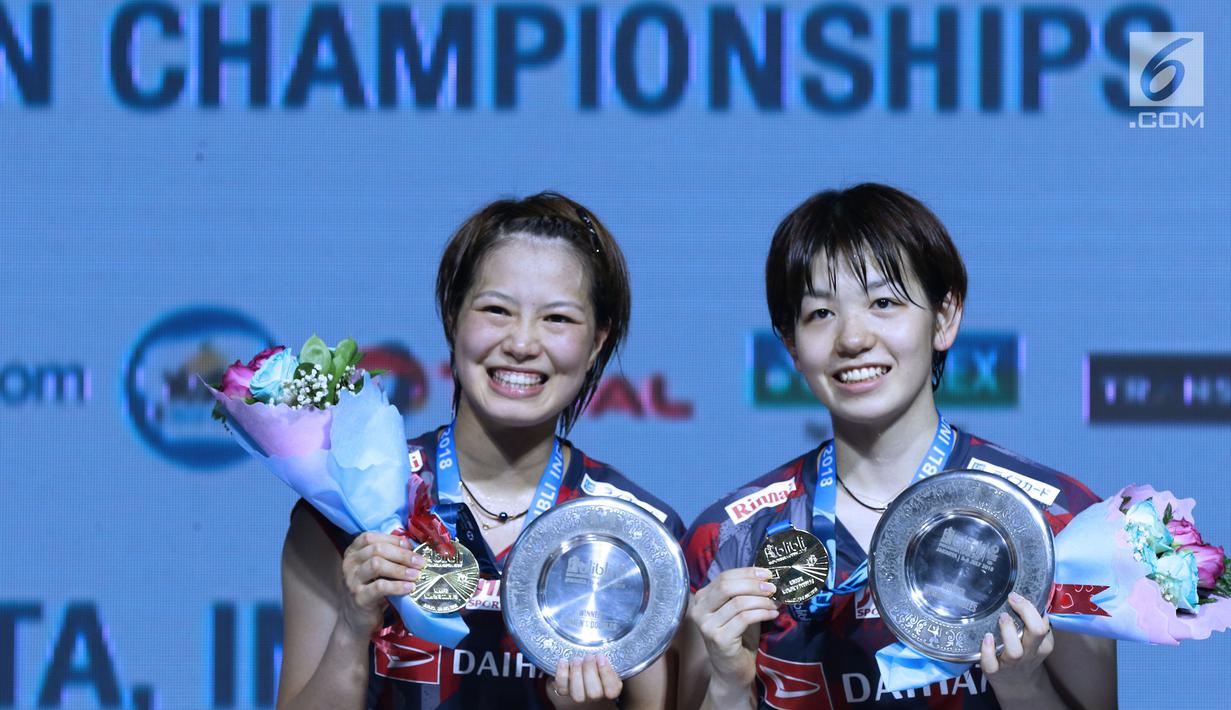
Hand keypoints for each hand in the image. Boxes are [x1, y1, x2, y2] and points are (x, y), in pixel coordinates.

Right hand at [338, 532, 425, 636]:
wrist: (356, 620)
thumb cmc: (371, 591)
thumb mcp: (377, 571)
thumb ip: (388, 557)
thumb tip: (411, 546)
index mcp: (353, 552)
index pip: (371, 537)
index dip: (393, 540)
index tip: (410, 547)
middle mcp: (349, 563)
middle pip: (377, 549)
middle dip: (402, 554)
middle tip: (420, 562)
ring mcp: (352, 580)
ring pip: (376, 565)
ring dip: (400, 569)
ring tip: (416, 575)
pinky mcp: (359, 597)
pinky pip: (380, 587)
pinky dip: (397, 586)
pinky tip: (409, 587)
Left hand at [548, 655, 620, 706]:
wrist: (581, 662)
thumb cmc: (597, 659)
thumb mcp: (607, 658)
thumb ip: (607, 658)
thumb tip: (610, 650)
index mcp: (610, 687)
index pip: (612, 690)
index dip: (607, 675)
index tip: (602, 658)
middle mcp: (595, 695)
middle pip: (594, 693)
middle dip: (590, 672)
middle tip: (588, 657)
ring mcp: (580, 695)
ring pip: (578, 695)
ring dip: (576, 674)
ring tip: (577, 659)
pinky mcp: (565, 691)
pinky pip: (562, 688)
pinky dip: (562, 674)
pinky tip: (563, 661)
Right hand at [688, 567, 778, 687]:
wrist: (731, 671)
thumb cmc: (738, 638)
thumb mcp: (739, 610)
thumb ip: (745, 593)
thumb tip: (766, 576)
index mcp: (702, 599)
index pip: (724, 576)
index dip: (747, 573)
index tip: (767, 574)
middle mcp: (699, 610)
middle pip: (727, 586)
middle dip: (754, 585)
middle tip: (773, 588)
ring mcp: (707, 625)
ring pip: (738, 602)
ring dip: (762, 601)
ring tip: (775, 604)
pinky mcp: (719, 639)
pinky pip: (744, 618)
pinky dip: (762, 613)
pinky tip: (772, 615)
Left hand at [981, 592, 1054, 698]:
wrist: (1018, 685)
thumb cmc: (1025, 652)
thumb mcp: (1035, 639)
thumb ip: (1033, 619)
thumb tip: (1029, 590)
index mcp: (1042, 642)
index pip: (1043, 623)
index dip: (1031, 607)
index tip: (1017, 595)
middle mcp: (1029, 652)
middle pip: (1036, 632)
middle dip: (1026, 613)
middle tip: (1012, 600)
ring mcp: (1012, 663)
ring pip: (1015, 650)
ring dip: (1007, 631)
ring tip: (1002, 617)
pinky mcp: (995, 672)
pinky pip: (991, 663)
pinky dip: (987, 651)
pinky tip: (986, 639)